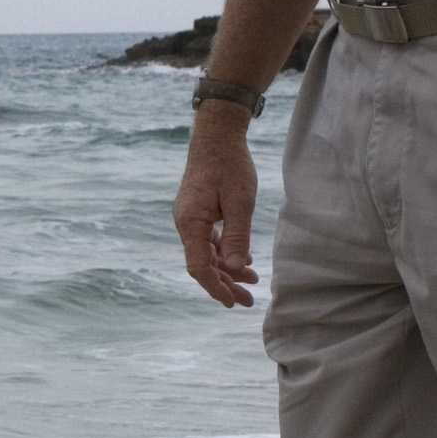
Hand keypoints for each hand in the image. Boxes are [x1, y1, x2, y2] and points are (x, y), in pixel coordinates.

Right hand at [175, 116, 261, 308]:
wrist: (216, 136)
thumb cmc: (229, 165)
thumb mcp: (240, 202)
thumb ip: (237, 237)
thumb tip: (233, 269)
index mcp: (191, 223)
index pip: (198, 266)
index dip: (215, 287)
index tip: (232, 301)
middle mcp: (185, 224)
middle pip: (202, 264)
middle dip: (224, 284)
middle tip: (247, 301)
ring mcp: (190, 219)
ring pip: (206, 254)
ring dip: (226, 270)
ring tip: (251, 282)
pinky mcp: (197, 213)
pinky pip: (208, 240)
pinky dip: (224, 253)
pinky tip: (242, 261)